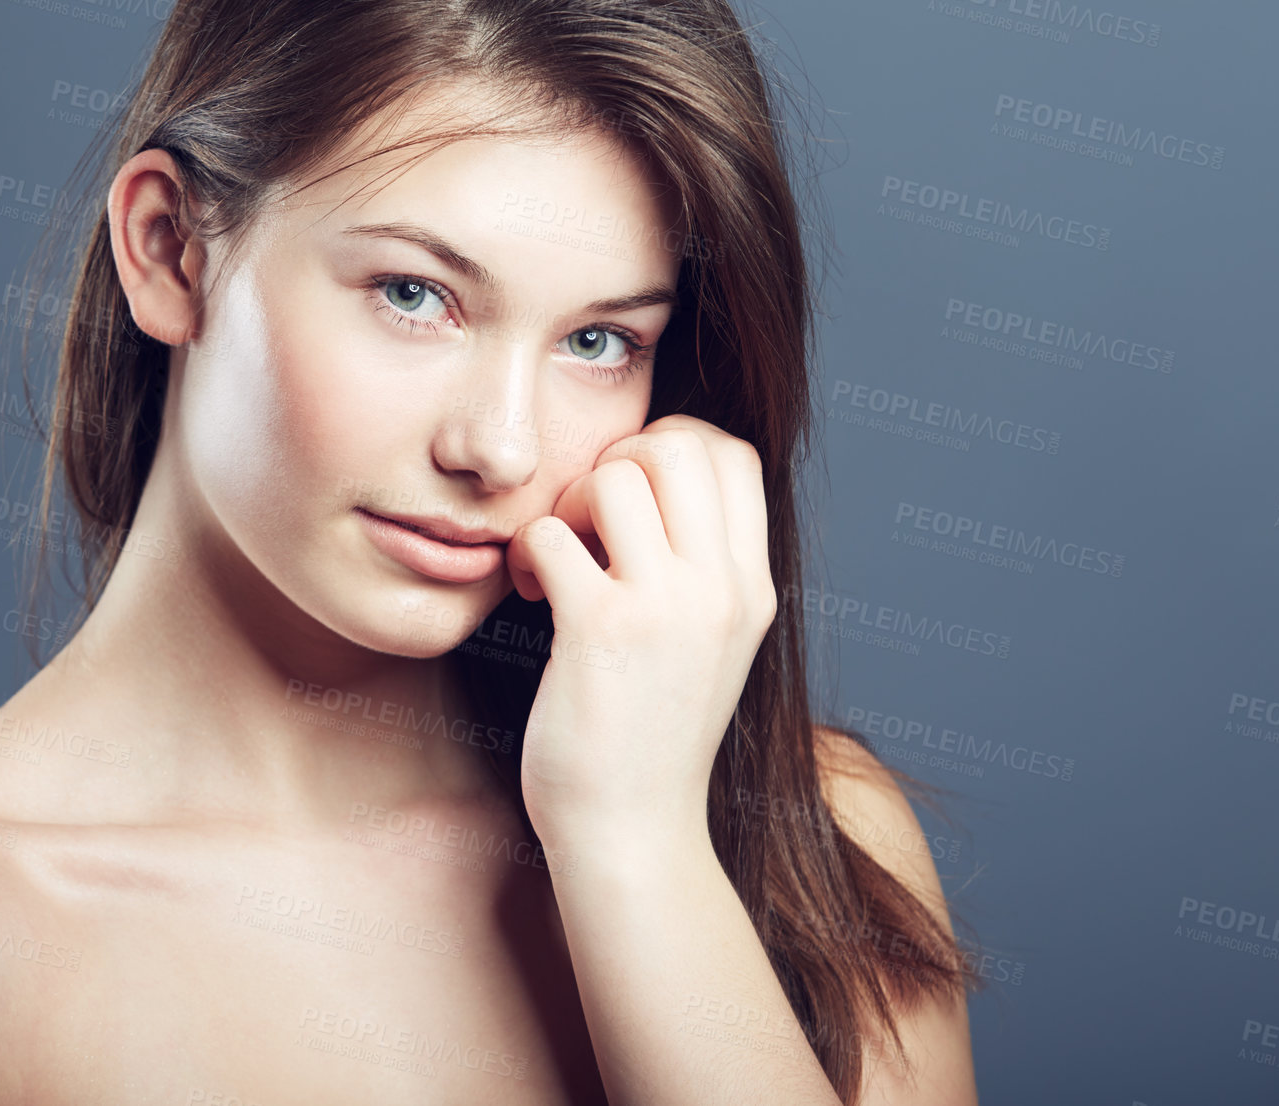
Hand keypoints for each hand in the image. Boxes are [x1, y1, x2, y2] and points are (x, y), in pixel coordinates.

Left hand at [504, 414, 776, 849]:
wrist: (632, 834)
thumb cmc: (652, 738)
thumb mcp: (710, 645)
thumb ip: (701, 569)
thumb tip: (654, 479)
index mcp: (752, 589)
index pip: (732, 453)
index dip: (671, 445)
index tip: (630, 495)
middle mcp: (721, 590)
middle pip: (677, 444)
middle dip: (616, 459)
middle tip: (587, 519)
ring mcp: (665, 609)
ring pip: (613, 475)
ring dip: (566, 505)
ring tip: (556, 561)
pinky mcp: (599, 631)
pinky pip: (549, 533)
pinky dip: (525, 552)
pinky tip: (531, 594)